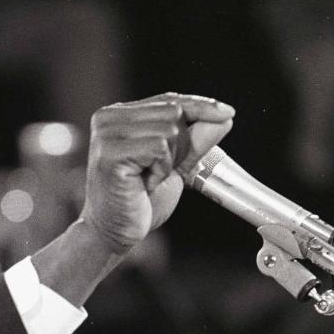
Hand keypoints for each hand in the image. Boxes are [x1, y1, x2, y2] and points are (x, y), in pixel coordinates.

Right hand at [79, 93, 233, 253]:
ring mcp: (107, 134)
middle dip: (179, 145)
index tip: (227, 113)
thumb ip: (195, 140)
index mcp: (120, 115)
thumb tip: (224, 117)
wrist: (114, 233)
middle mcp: (109, 118)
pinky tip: (143, 184)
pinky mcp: (110, 153)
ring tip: (146, 179)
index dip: (200, 106)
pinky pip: (158, 148)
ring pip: (168, 131)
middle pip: (173, 112)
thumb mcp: (175, 164)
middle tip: (157, 172)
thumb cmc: (139, 200)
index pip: (169, 100)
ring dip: (168, 161)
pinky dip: (160, 170)